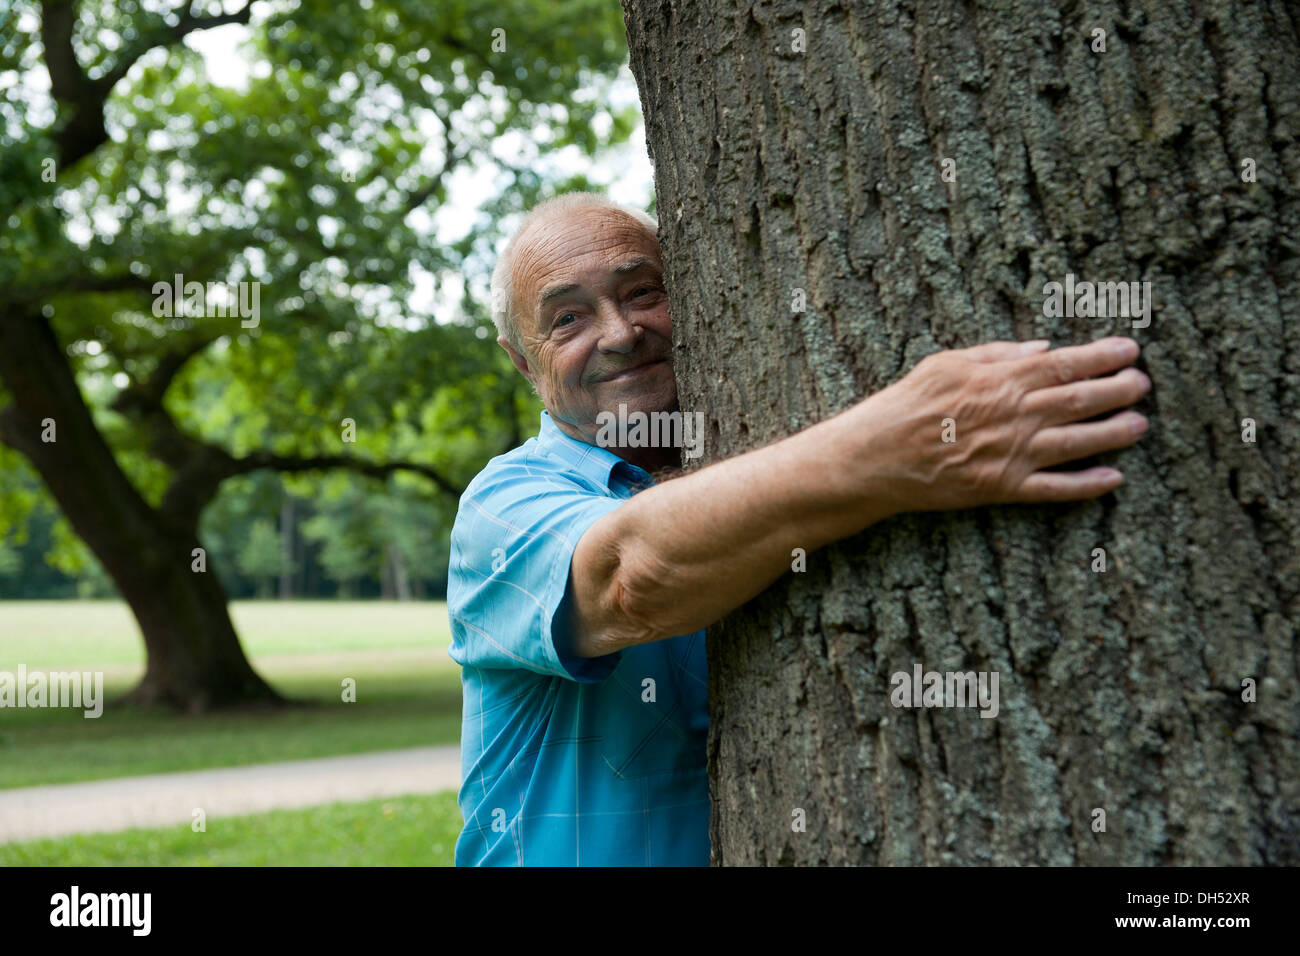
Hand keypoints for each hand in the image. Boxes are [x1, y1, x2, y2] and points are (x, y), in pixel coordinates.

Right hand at [855, 336, 1150, 512]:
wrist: (875, 457)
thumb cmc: (905, 404)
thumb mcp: (945, 362)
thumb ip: (996, 353)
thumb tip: (1043, 349)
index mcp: (999, 380)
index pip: (1064, 364)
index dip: (1103, 357)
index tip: (1130, 352)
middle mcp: (1012, 416)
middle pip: (1079, 400)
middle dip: (1118, 391)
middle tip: (1142, 385)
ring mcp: (1010, 455)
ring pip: (1077, 442)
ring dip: (1114, 433)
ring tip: (1140, 425)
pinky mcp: (1002, 489)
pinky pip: (1054, 489)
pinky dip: (1086, 485)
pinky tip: (1112, 478)